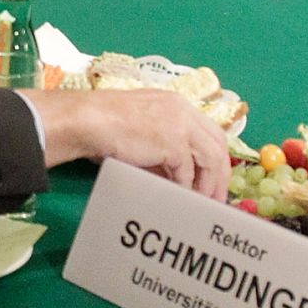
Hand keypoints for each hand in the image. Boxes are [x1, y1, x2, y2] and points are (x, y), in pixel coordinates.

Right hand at [28, 89, 231, 200]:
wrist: (87, 121)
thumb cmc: (104, 127)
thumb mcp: (142, 135)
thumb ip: (163, 152)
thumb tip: (177, 179)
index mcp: (176, 105)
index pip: (208, 131)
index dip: (215, 157)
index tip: (213, 179)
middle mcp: (183, 110)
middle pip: (218, 143)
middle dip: (221, 173)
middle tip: (217, 197)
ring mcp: (180, 124)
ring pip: (210, 157)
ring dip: (208, 183)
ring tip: (203, 203)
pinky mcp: (172, 141)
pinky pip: (187, 170)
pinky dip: (185, 186)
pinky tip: (180, 197)